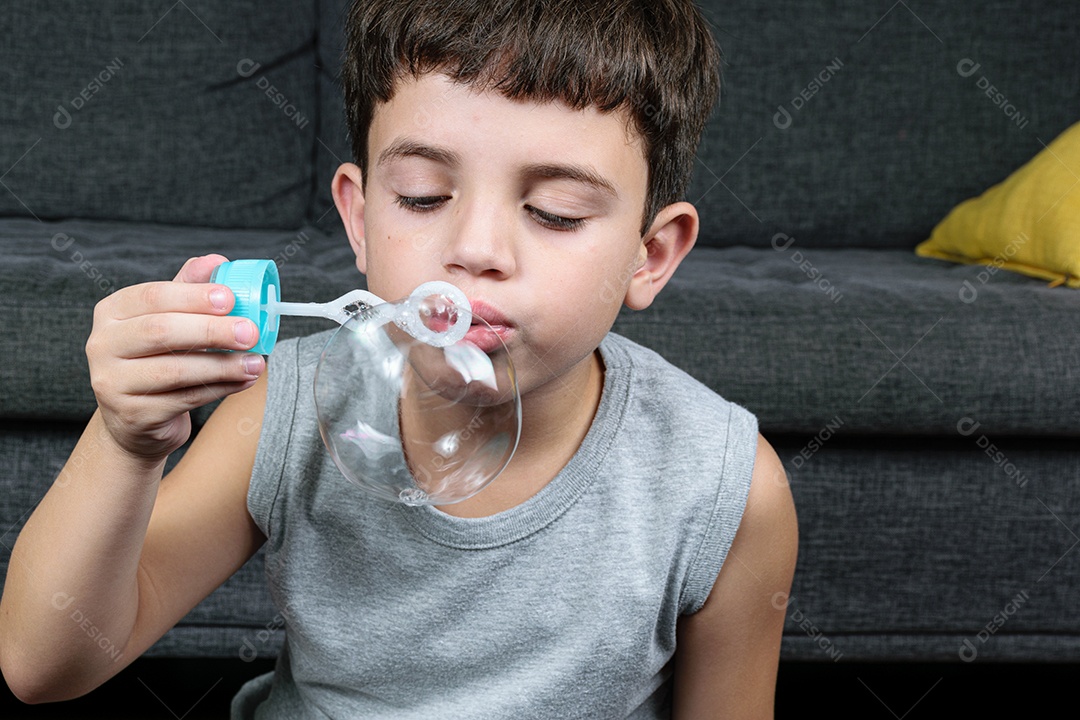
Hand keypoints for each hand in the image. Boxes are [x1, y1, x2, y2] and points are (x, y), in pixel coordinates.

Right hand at [85, 255, 264, 461]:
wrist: (136, 419)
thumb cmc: (158, 359)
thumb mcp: (168, 319)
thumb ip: (188, 289)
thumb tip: (216, 261)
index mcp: (112, 311)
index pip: (152, 296)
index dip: (193, 296)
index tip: (231, 298)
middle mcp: (103, 344)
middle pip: (161, 332)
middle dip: (212, 330)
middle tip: (250, 332)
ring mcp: (112, 382)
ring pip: (175, 370)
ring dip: (223, 365)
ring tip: (255, 363)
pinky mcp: (132, 414)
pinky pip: (185, 399)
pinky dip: (220, 389)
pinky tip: (243, 381)